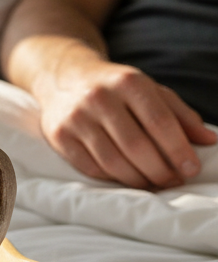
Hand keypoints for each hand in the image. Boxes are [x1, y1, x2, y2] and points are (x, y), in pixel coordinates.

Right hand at [37, 60, 215, 188]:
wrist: (64, 77)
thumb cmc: (116, 88)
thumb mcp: (150, 91)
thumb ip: (180, 114)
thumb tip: (209, 140)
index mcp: (128, 82)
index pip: (159, 121)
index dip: (178, 149)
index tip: (191, 169)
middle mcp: (99, 98)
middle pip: (136, 145)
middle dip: (159, 170)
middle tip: (172, 181)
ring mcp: (76, 117)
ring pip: (112, 160)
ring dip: (138, 179)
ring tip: (153, 184)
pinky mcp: (59, 135)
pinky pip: (90, 166)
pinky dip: (112, 178)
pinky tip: (127, 179)